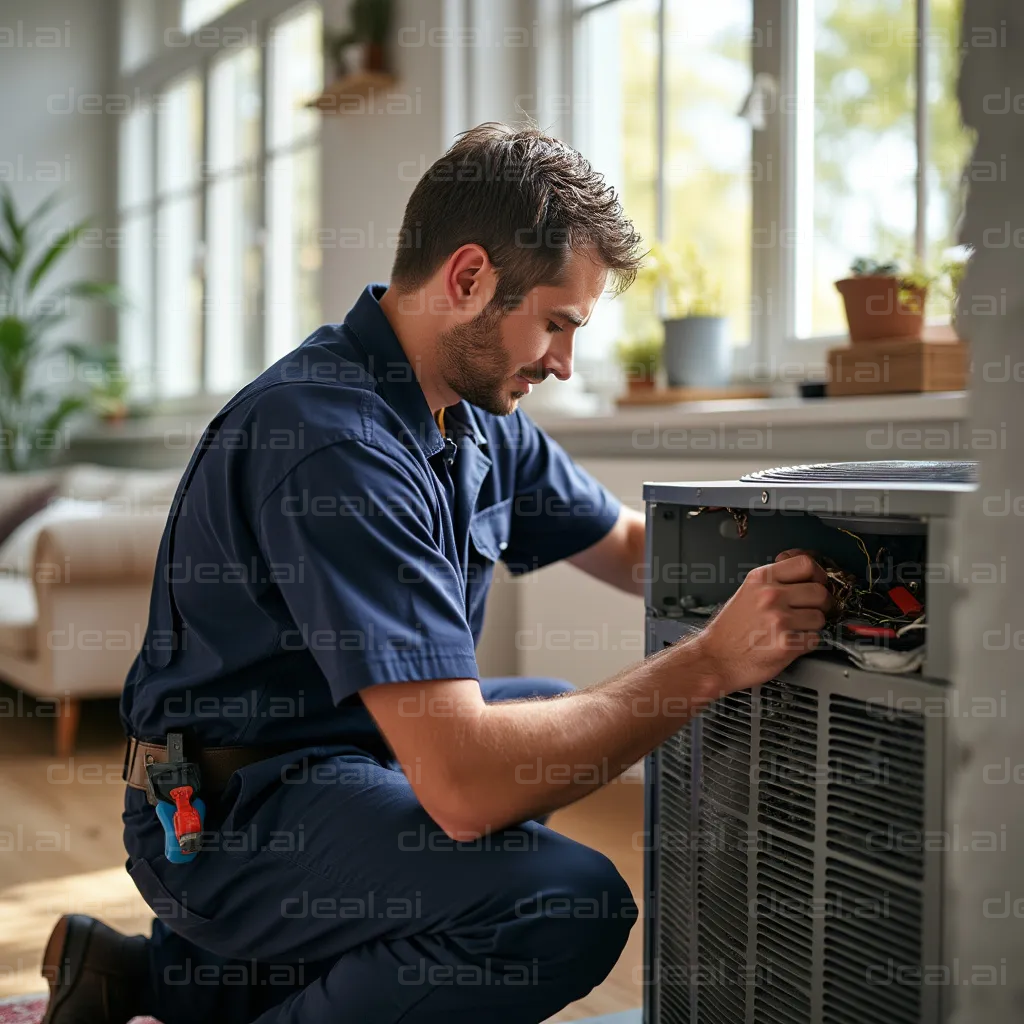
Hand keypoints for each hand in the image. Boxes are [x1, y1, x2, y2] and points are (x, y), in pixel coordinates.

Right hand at [690, 550, 830, 693]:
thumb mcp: (745, 593)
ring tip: (795, 630)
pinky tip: (790, 643)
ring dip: (812, 626)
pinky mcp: (786, 644)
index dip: (818, 575)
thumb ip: (773, 582)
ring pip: (820, 617)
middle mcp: (770, 596)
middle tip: (813, 611)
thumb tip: (804, 577)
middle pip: (820, 592)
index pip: (805, 564)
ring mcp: (779, 619)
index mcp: (760, 579)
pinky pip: (814, 639)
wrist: (714, 659)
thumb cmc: (729, 631)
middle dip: (820, 604)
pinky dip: (806, 644)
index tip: (818, 582)